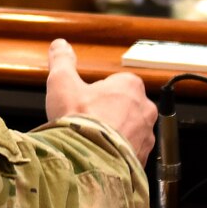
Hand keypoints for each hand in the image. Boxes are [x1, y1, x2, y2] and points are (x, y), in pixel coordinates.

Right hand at [44, 38, 153, 162]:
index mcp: (130, 86)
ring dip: (115, 135)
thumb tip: (60, 45)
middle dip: (108, 114)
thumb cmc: (79, 121)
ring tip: (92, 141)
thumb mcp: (63, 83)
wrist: (88, 162)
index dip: (97, 93)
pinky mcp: (143, 157)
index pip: (116, 83)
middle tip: (86, 122)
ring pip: (130, 131)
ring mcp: (146, 135)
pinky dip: (118, 154)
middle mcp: (145, 109)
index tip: (84, 103)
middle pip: (125, 107)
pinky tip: (100, 156)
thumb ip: (63, 61)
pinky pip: (131, 152)